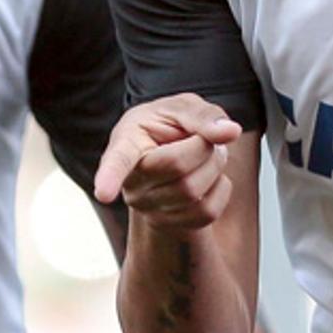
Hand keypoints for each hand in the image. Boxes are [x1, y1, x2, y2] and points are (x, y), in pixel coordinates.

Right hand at [93, 93, 242, 229]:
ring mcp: (147, 208)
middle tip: (203, 138)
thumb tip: (230, 132)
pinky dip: (220, 189)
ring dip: (215, 167)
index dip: (109, 175)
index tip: (102, 194)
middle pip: (178, 168)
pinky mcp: (170, 225)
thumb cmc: (170, 126)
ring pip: (196, 192)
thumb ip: (204, 115)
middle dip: (205, 147)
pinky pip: (209, 211)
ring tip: (204, 155)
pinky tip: (208, 178)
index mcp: (126, 142)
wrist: (171, 155)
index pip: (118, 160)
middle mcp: (131, 181)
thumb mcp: (184, 107)